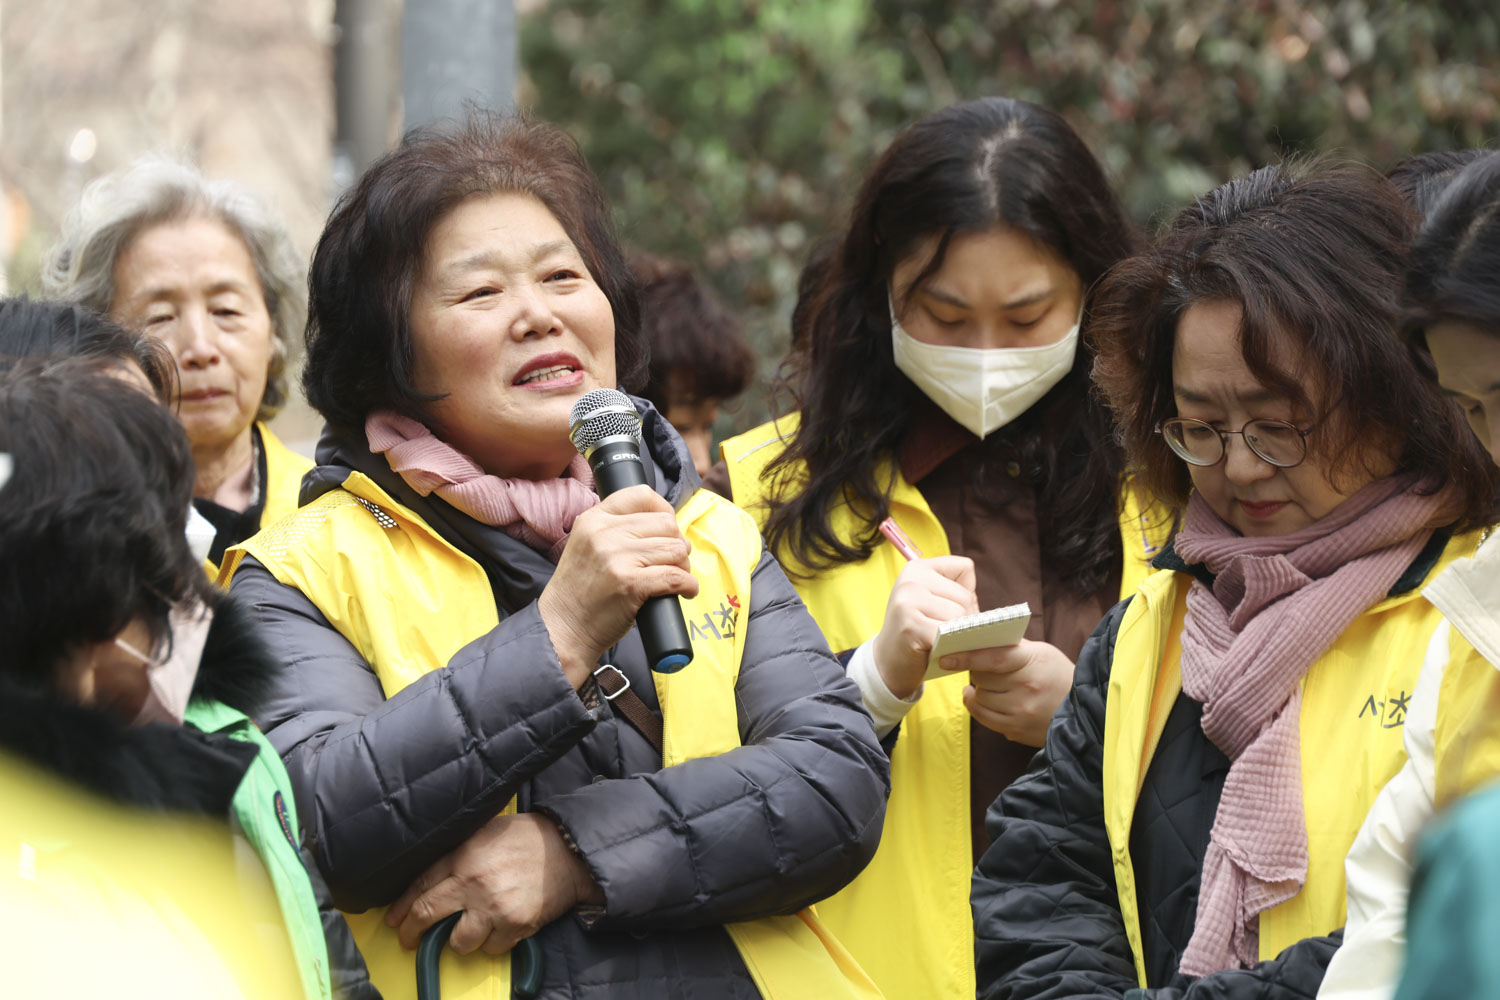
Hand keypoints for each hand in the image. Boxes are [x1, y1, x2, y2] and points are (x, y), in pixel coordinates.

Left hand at [385, 813, 603, 955]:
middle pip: (427, 915)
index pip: (420, 885)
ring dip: (460, 940)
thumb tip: (431, 877)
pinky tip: (499, 928)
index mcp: (463, 856)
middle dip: (412, 932)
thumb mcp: (485, 833)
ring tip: (469, 930)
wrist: (567, 850)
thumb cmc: (526, 838)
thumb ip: (458, 853)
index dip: (402, 907)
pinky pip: (491, 949)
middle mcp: (473, 883)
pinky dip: (492, 944)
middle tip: (409, 939)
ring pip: (458, 942)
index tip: (394, 920)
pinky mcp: (515, 925)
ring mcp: (494, 906)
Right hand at [539, 485, 698, 687]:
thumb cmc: (580, 591)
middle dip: (676, 543)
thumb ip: (615, 530)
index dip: (664, 511)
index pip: (641, 494)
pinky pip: (676, 577)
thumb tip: (666, 524)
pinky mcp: (630, 584)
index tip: (667, 531)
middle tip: (671, 562)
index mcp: (594, 519)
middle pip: (666, 524)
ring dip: (683, 566)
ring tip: (674, 578)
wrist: (563, 628)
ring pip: (676, 549)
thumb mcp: (587, 545)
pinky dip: (688, 586)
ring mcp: (617, 557)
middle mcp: (604, 533)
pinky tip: (684, 592)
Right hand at [870, 556, 978, 699]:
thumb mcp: (933, 601)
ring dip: (957, 635)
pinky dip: (951, 647)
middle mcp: (910, 580)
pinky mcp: (911, 626)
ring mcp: (907, 601)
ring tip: (941, 642)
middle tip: (946, 634)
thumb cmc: (919, 631)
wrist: (888, 662)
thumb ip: (957, 593)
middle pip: (965, 596)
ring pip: (960, 615)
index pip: (965, 568)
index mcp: (917, 568)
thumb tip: (987, 616)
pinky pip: (949, 634)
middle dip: (965, 620)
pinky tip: (937, 651)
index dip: (966, 593)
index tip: (948, 609)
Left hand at [941, 639, 1074, 746]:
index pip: (992, 658)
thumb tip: (976, 637)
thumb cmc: (1058, 675)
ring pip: (980, 697)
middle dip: (976, 672)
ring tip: (987, 684)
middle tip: (982, 668)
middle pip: (982, 678)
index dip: (966, 657)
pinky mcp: (1016, 730)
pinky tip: (977, 696)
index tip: (945, 658)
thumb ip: (1011, 647)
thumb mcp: (1042, 653)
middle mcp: (1026, 688)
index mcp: (1032, 662)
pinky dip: (976, 706)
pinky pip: (983, 717)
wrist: (1084, 711)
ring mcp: (1021, 711)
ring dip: (979, 690)